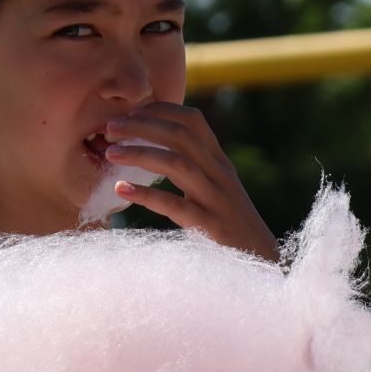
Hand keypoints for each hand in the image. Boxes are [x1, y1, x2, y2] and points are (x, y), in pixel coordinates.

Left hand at [102, 103, 278, 262]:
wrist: (260, 261)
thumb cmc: (230, 225)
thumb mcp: (217, 189)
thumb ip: (195, 167)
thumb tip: (158, 149)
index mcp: (219, 162)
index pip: (193, 121)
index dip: (160, 110)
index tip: (131, 112)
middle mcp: (220, 175)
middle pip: (180, 136)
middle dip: (142, 126)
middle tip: (110, 128)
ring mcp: (216, 200)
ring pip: (178, 164)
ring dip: (140, 154)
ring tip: (111, 153)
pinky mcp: (210, 227)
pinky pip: (175, 205)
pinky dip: (146, 195)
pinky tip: (122, 190)